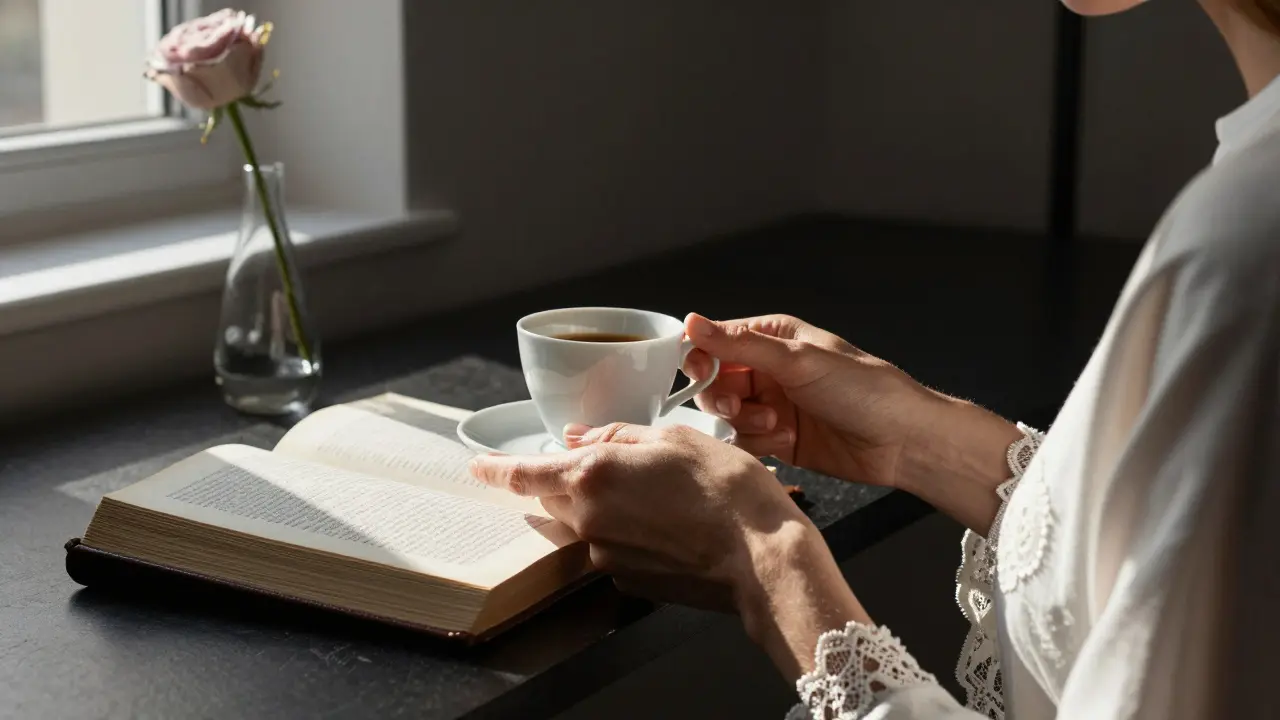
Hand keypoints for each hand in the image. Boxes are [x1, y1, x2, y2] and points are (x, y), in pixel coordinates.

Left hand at [468, 422, 869, 679]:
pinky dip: (625, 533)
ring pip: (582, 523)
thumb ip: (617, 436)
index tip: (478, 465)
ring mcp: (605, 556)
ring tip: (654, 495)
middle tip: (603, 467)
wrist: (761, 557)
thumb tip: (579, 439)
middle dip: (563, 481)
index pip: (523, 474)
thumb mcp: (674, 437)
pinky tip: (665, 524)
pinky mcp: (626, 581)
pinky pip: (610, 549)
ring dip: (600, 506)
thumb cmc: (726, 489)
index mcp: (593, 474)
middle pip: (552, 498)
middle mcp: (588, 519)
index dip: (495, 469)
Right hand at [682, 313, 930, 488]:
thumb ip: (740, 345)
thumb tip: (691, 322)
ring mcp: (772, 405)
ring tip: (778, 424)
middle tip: (742, 406)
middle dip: (724, 397)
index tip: (700, 375)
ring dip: (745, 422)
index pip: (715, 341)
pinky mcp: (777, 439)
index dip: (700, 358)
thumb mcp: (798, 360)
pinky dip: (757, 443)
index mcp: (772, 338)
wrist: (902, 441)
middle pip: (714, 382)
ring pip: (727, 415)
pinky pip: (744, 441)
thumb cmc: (862, 388)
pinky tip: (786, 440)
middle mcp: (767, 369)